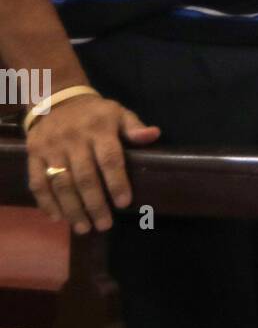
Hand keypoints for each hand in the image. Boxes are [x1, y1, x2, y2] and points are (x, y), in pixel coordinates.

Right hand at [26, 94, 160, 232]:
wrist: (56, 99)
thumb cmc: (95, 113)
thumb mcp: (118, 113)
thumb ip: (134, 127)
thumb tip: (154, 135)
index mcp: (99, 128)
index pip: (110, 159)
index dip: (117, 182)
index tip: (124, 203)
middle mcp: (73, 139)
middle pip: (84, 177)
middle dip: (95, 204)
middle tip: (104, 225)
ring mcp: (51, 147)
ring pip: (60, 183)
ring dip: (72, 209)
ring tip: (83, 228)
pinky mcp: (33, 154)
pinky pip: (37, 182)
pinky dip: (46, 203)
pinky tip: (57, 218)